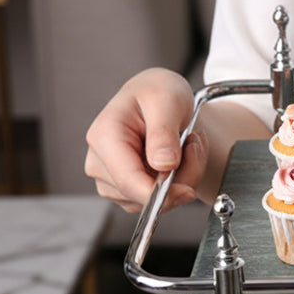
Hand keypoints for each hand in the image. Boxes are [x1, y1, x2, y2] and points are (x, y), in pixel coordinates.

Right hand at [84, 68, 206, 213]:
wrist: (159, 97)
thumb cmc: (158, 93)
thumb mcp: (167, 100)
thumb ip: (164, 132)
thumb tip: (164, 165)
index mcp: (104, 136)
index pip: (127, 180)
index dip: (159, 193)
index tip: (188, 190)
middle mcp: (100, 160)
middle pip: (141, 193)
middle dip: (179, 177)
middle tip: (194, 144)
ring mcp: (109, 177)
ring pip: (151, 200)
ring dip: (181, 178)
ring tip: (186, 144)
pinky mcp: (124, 187)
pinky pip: (155, 199)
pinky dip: (176, 182)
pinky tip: (179, 157)